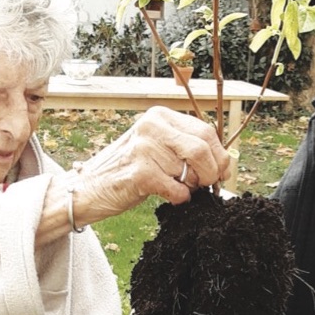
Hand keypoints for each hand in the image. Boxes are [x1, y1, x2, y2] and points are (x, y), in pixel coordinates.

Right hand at [73, 107, 230, 222]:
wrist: (90, 188)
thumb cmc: (128, 169)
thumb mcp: (157, 145)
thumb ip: (186, 145)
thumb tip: (225, 161)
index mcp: (159, 115)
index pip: (206, 131)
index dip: (220, 155)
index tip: (222, 171)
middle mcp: (152, 126)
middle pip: (202, 150)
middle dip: (211, 172)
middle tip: (207, 185)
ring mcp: (145, 148)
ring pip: (190, 173)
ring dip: (189, 187)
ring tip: (173, 186)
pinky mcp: (140, 172)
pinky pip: (178, 190)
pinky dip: (178, 198)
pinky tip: (166, 195)